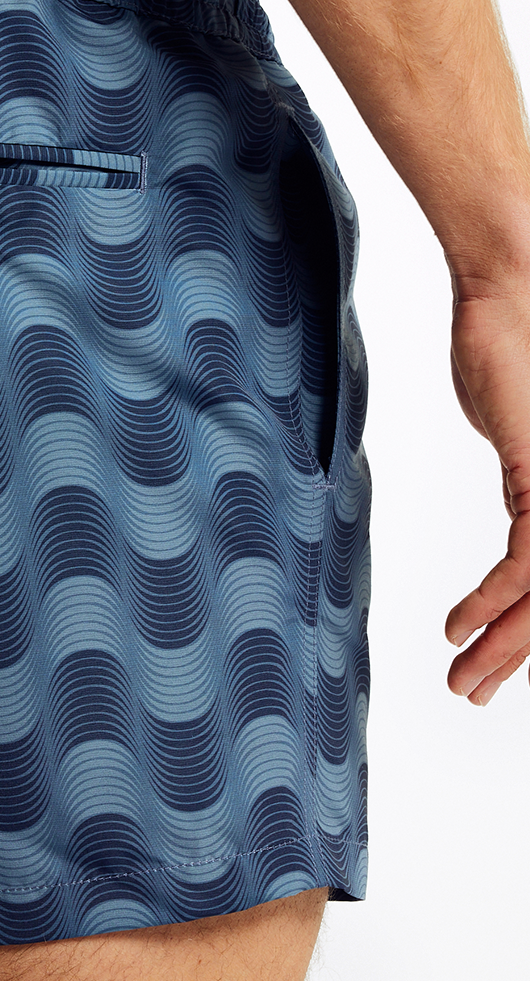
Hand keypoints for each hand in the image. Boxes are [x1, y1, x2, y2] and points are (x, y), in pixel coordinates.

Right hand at [445, 289, 529, 702]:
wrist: (511, 287)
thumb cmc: (509, 349)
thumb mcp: (520, 440)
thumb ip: (527, 487)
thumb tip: (518, 524)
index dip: (528, 631)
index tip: (495, 665)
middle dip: (517, 653)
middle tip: (475, 693)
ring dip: (504, 646)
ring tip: (463, 681)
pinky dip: (493, 603)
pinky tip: (458, 627)